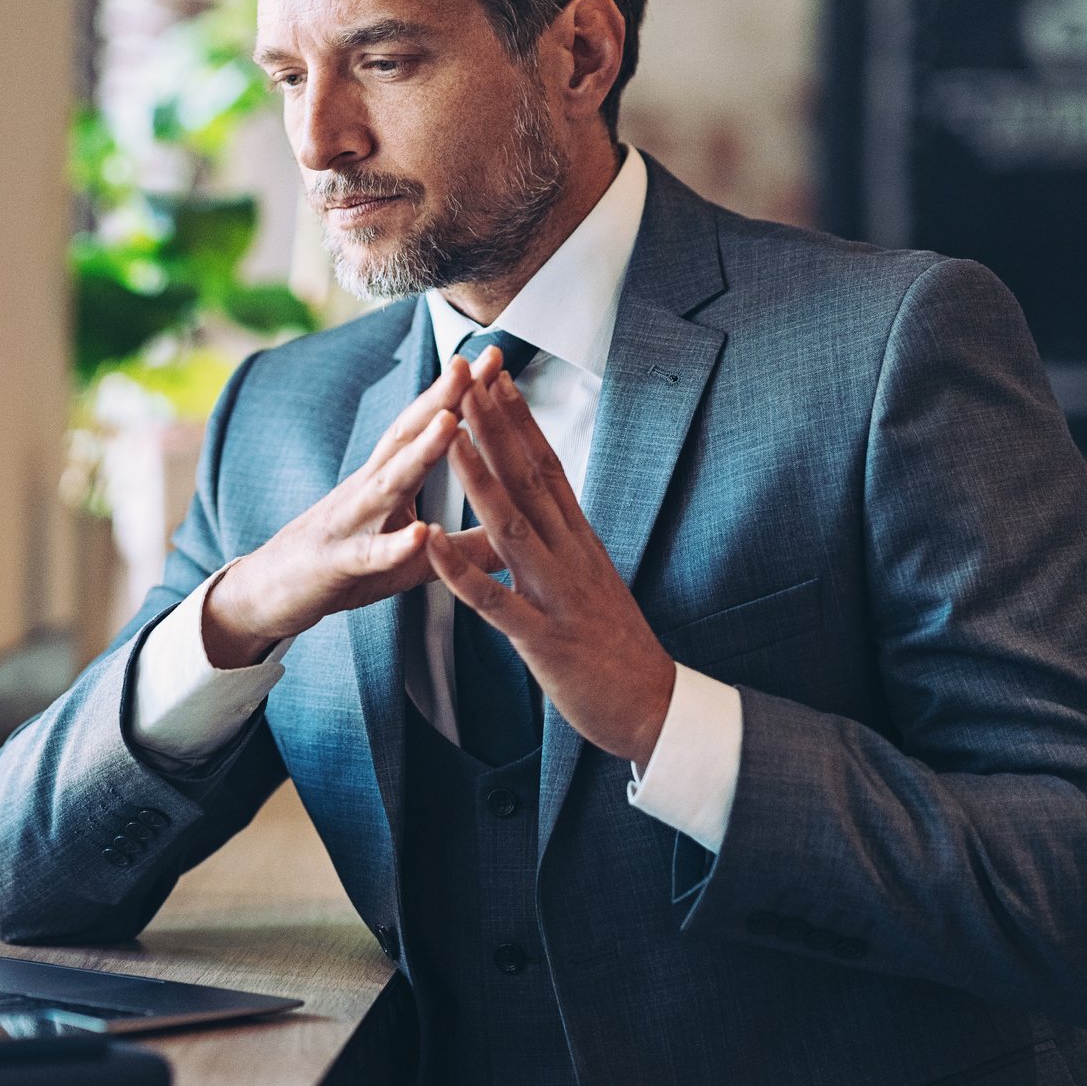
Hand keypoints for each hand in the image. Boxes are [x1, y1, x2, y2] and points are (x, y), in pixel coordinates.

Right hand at [201, 346, 504, 667]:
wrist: (271, 593)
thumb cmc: (344, 565)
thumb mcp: (408, 555)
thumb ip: (460, 544)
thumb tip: (516, 536)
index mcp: (387, 482)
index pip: (425, 428)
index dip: (458, 395)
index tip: (493, 358)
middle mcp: (367, 490)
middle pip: (406, 437)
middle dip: (441, 399)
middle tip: (472, 364)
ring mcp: (349, 523)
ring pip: (388, 483)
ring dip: (420, 453)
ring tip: (451, 423)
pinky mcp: (337, 564)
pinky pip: (367, 554)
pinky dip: (392, 545)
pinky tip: (417, 535)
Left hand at [425, 362, 676, 766]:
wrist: (654, 708)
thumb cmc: (615, 645)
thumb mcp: (592, 578)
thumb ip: (566, 538)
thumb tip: (548, 500)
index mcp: (580, 541)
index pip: (547, 467)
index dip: (520, 421)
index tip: (496, 378)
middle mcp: (571, 557)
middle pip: (530, 480)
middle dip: (497, 427)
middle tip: (469, 379)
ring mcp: (558, 596)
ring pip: (513, 527)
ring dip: (479, 479)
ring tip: (449, 437)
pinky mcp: (544, 639)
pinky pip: (496, 602)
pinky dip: (462, 572)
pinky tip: (432, 542)